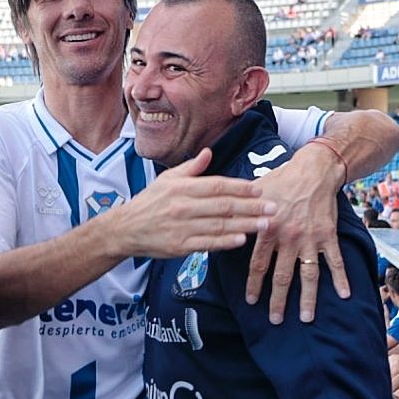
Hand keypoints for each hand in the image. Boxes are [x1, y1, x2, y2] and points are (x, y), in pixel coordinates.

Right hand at [105, 148, 274, 258]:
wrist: (125, 229)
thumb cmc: (149, 202)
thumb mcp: (167, 179)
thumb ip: (190, 167)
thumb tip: (208, 152)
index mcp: (182, 188)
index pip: (217, 185)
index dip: (240, 187)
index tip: (259, 189)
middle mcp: (184, 206)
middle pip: (224, 206)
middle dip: (251, 207)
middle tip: (272, 207)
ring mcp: (183, 227)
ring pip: (220, 225)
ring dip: (245, 225)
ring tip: (265, 224)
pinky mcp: (181, 246)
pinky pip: (207, 243)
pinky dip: (225, 241)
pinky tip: (242, 240)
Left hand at [244, 143, 347, 323]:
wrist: (314, 169)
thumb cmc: (282, 180)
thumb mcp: (255, 194)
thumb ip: (240, 211)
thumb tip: (220, 221)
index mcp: (268, 230)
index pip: (258, 264)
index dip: (255, 284)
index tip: (252, 301)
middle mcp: (288, 238)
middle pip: (282, 276)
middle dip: (277, 301)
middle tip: (275, 320)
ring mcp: (310, 239)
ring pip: (308, 276)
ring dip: (307, 299)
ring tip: (305, 318)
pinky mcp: (328, 236)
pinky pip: (335, 261)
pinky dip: (341, 278)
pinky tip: (345, 295)